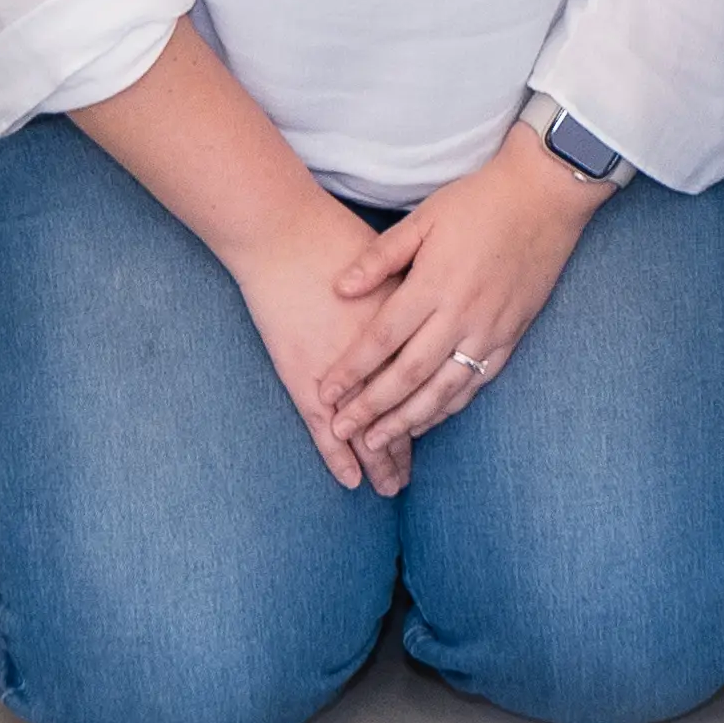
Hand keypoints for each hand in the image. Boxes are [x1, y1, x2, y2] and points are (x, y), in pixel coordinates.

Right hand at [213, 191, 422, 494]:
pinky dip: (338, 456)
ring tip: (391, 487)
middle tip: (410, 477)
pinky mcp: (305, 378)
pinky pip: (325, 430)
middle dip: (405, 443)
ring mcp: (340, 372)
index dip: (434, 407)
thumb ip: (414, 290)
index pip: (427, 380)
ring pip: (368, 428)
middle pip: (401, 411)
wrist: (284, 235)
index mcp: (405, 328)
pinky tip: (350, 480)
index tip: (436, 426)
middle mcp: (379, 358)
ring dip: (380, 459)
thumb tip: (439, 304)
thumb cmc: (334, 239)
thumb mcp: (394, 261)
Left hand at [312, 128, 614, 462]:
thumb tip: (340, 289)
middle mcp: (461, 314)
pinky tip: (427, 420)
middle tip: (343, 431)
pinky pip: (476, 382)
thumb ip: (380, 257)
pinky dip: (449, 407)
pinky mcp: (512, 335)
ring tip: (378, 442)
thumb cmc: (479, 202)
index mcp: (434, 283)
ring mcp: (490, 329)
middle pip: (408, 374)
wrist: (545, 196)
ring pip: (443, 389)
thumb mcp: (424, 218)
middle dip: (372, 407)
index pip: (383, 338)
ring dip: (408, 419)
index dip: (351, 370)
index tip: (325, 393)